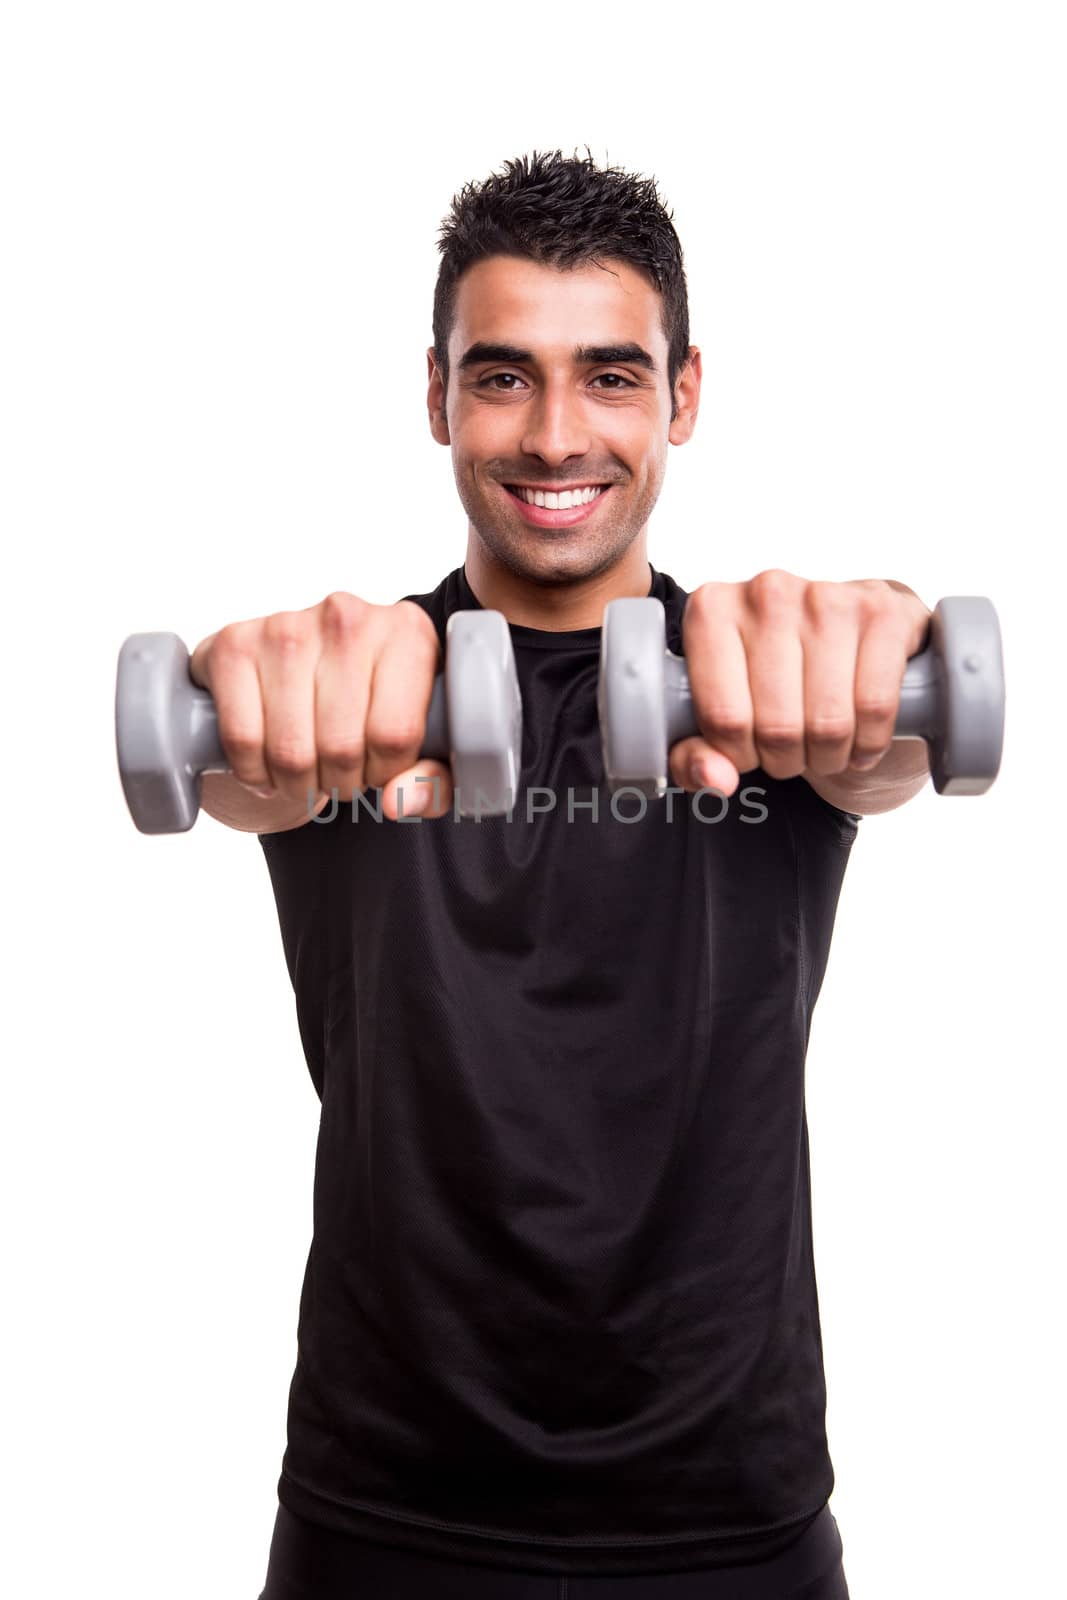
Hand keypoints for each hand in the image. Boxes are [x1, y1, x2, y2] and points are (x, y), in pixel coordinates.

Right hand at [189, 592, 452, 819]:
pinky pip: (242, 739)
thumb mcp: (417, 745)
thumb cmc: (363, 709)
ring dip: (297, 783)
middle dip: (340, 783)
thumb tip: (399, 801)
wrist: (287, 670)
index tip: (377, 770)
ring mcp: (286, 625)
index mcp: (407, 632)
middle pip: (341, 747)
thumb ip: (431, 782)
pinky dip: (254, 771)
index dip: (384, 773)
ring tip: (307, 773)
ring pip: (290, 750)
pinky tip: (268, 765)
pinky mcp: (233, 645)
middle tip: (339, 777)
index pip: (395, 734)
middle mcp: (347, 617)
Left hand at [671, 569, 932, 794]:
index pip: (723, 718)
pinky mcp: (883, 612)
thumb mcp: (721, 717)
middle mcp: (767, 592)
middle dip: (786, 760)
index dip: (738, 756)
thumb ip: (694, 756)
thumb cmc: (775, 679)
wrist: (850, 640)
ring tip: (823, 748)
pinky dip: (870, 741)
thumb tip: (715, 779)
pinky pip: (875, 706)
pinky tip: (860, 740)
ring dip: (829, 756)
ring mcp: (828, 597)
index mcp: (711, 610)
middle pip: (777, 726)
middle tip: (790, 754)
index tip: (748, 754)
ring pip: (828, 722)